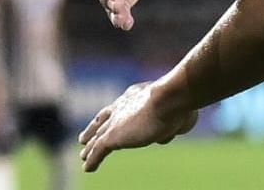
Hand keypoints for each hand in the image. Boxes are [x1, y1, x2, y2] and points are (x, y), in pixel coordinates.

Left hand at [78, 81, 196, 171]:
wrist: (169, 99)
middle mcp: (122, 106)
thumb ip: (170, 126)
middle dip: (94, 129)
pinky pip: (98, 150)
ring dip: (90, 147)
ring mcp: (116, 122)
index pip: (119, 107)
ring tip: (84, 156)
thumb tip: (163, 138)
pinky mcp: (113, 137)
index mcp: (135, 97)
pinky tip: (87, 168)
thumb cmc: (179, 103)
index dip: (112, 114)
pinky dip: (92, 159)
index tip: (106, 119)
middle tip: (84, 138)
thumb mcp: (178, 115)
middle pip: (103, 120)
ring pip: (98, 137)